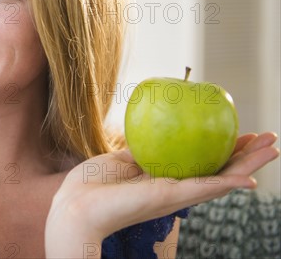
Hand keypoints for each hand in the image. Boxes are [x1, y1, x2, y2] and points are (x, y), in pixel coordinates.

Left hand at [45, 132, 278, 257]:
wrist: (76, 205)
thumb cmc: (92, 185)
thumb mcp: (120, 161)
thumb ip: (141, 152)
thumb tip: (156, 132)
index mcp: (164, 178)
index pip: (202, 162)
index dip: (224, 148)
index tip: (240, 131)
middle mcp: (176, 188)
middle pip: (220, 170)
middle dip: (246, 155)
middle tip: (270, 139)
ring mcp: (176, 195)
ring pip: (222, 180)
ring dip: (250, 165)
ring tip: (273, 148)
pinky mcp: (171, 198)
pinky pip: (205, 190)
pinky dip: (229, 184)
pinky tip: (249, 178)